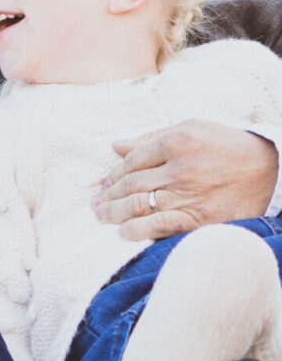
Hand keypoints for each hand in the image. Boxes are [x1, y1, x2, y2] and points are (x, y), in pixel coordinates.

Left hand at [93, 120, 277, 239]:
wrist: (268, 166)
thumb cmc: (225, 144)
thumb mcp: (189, 128)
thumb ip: (151, 138)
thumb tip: (115, 145)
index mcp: (176, 142)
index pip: (131, 161)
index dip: (113, 174)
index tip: (105, 184)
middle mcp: (180, 169)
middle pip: (131, 184)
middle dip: (108, 196)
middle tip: (96, 204)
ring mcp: (190, 195)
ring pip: (140, 205)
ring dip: (115, 213)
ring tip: (103, 216)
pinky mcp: (201, 218)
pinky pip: (162, 226)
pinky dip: (139, 230)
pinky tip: (125, 232)